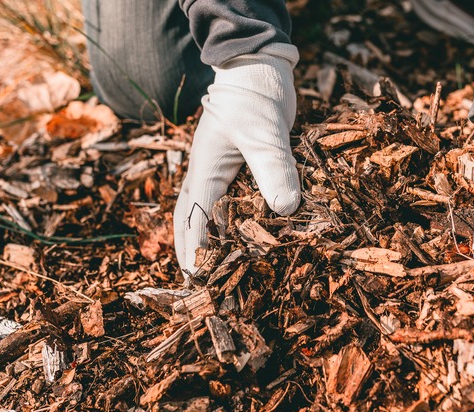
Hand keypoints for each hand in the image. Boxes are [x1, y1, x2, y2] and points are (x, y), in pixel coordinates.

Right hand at [174, 43, 301, 276]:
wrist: (257, 67)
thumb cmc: (255, 97)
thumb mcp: (264, 133)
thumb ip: (272, 168)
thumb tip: (285, 210)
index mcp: (205, 170)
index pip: (195, 219)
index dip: (197, 251)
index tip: (200, 281)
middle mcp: (206, 172)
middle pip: (188, 218)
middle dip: (189, 250)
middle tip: (194, 282)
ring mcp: (219, 168)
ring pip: (202, 209)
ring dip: (202, 236)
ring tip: (208, 264)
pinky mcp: (236, 164)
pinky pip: (225, 198)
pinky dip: (226, 218)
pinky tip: (240, 231)